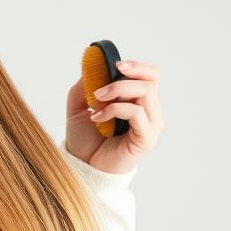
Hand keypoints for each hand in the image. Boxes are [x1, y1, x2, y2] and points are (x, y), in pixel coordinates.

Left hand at [66, 59, 164, 173]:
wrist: (82, 167)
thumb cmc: (84, 139)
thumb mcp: (79, 106)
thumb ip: (86, 85)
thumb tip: (91, 64)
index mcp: (139, 102)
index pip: (151, 76)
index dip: (137, 66)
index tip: (115, 65)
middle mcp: (150, 113)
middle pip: (151, 80)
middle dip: (122, 79)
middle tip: (98, 90)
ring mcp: (151, 126)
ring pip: (146, 93)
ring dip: (117, 91)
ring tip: (95, 104)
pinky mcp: (146, 139)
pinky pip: (137, 113)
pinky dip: (115, 109)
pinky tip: (98, 118)